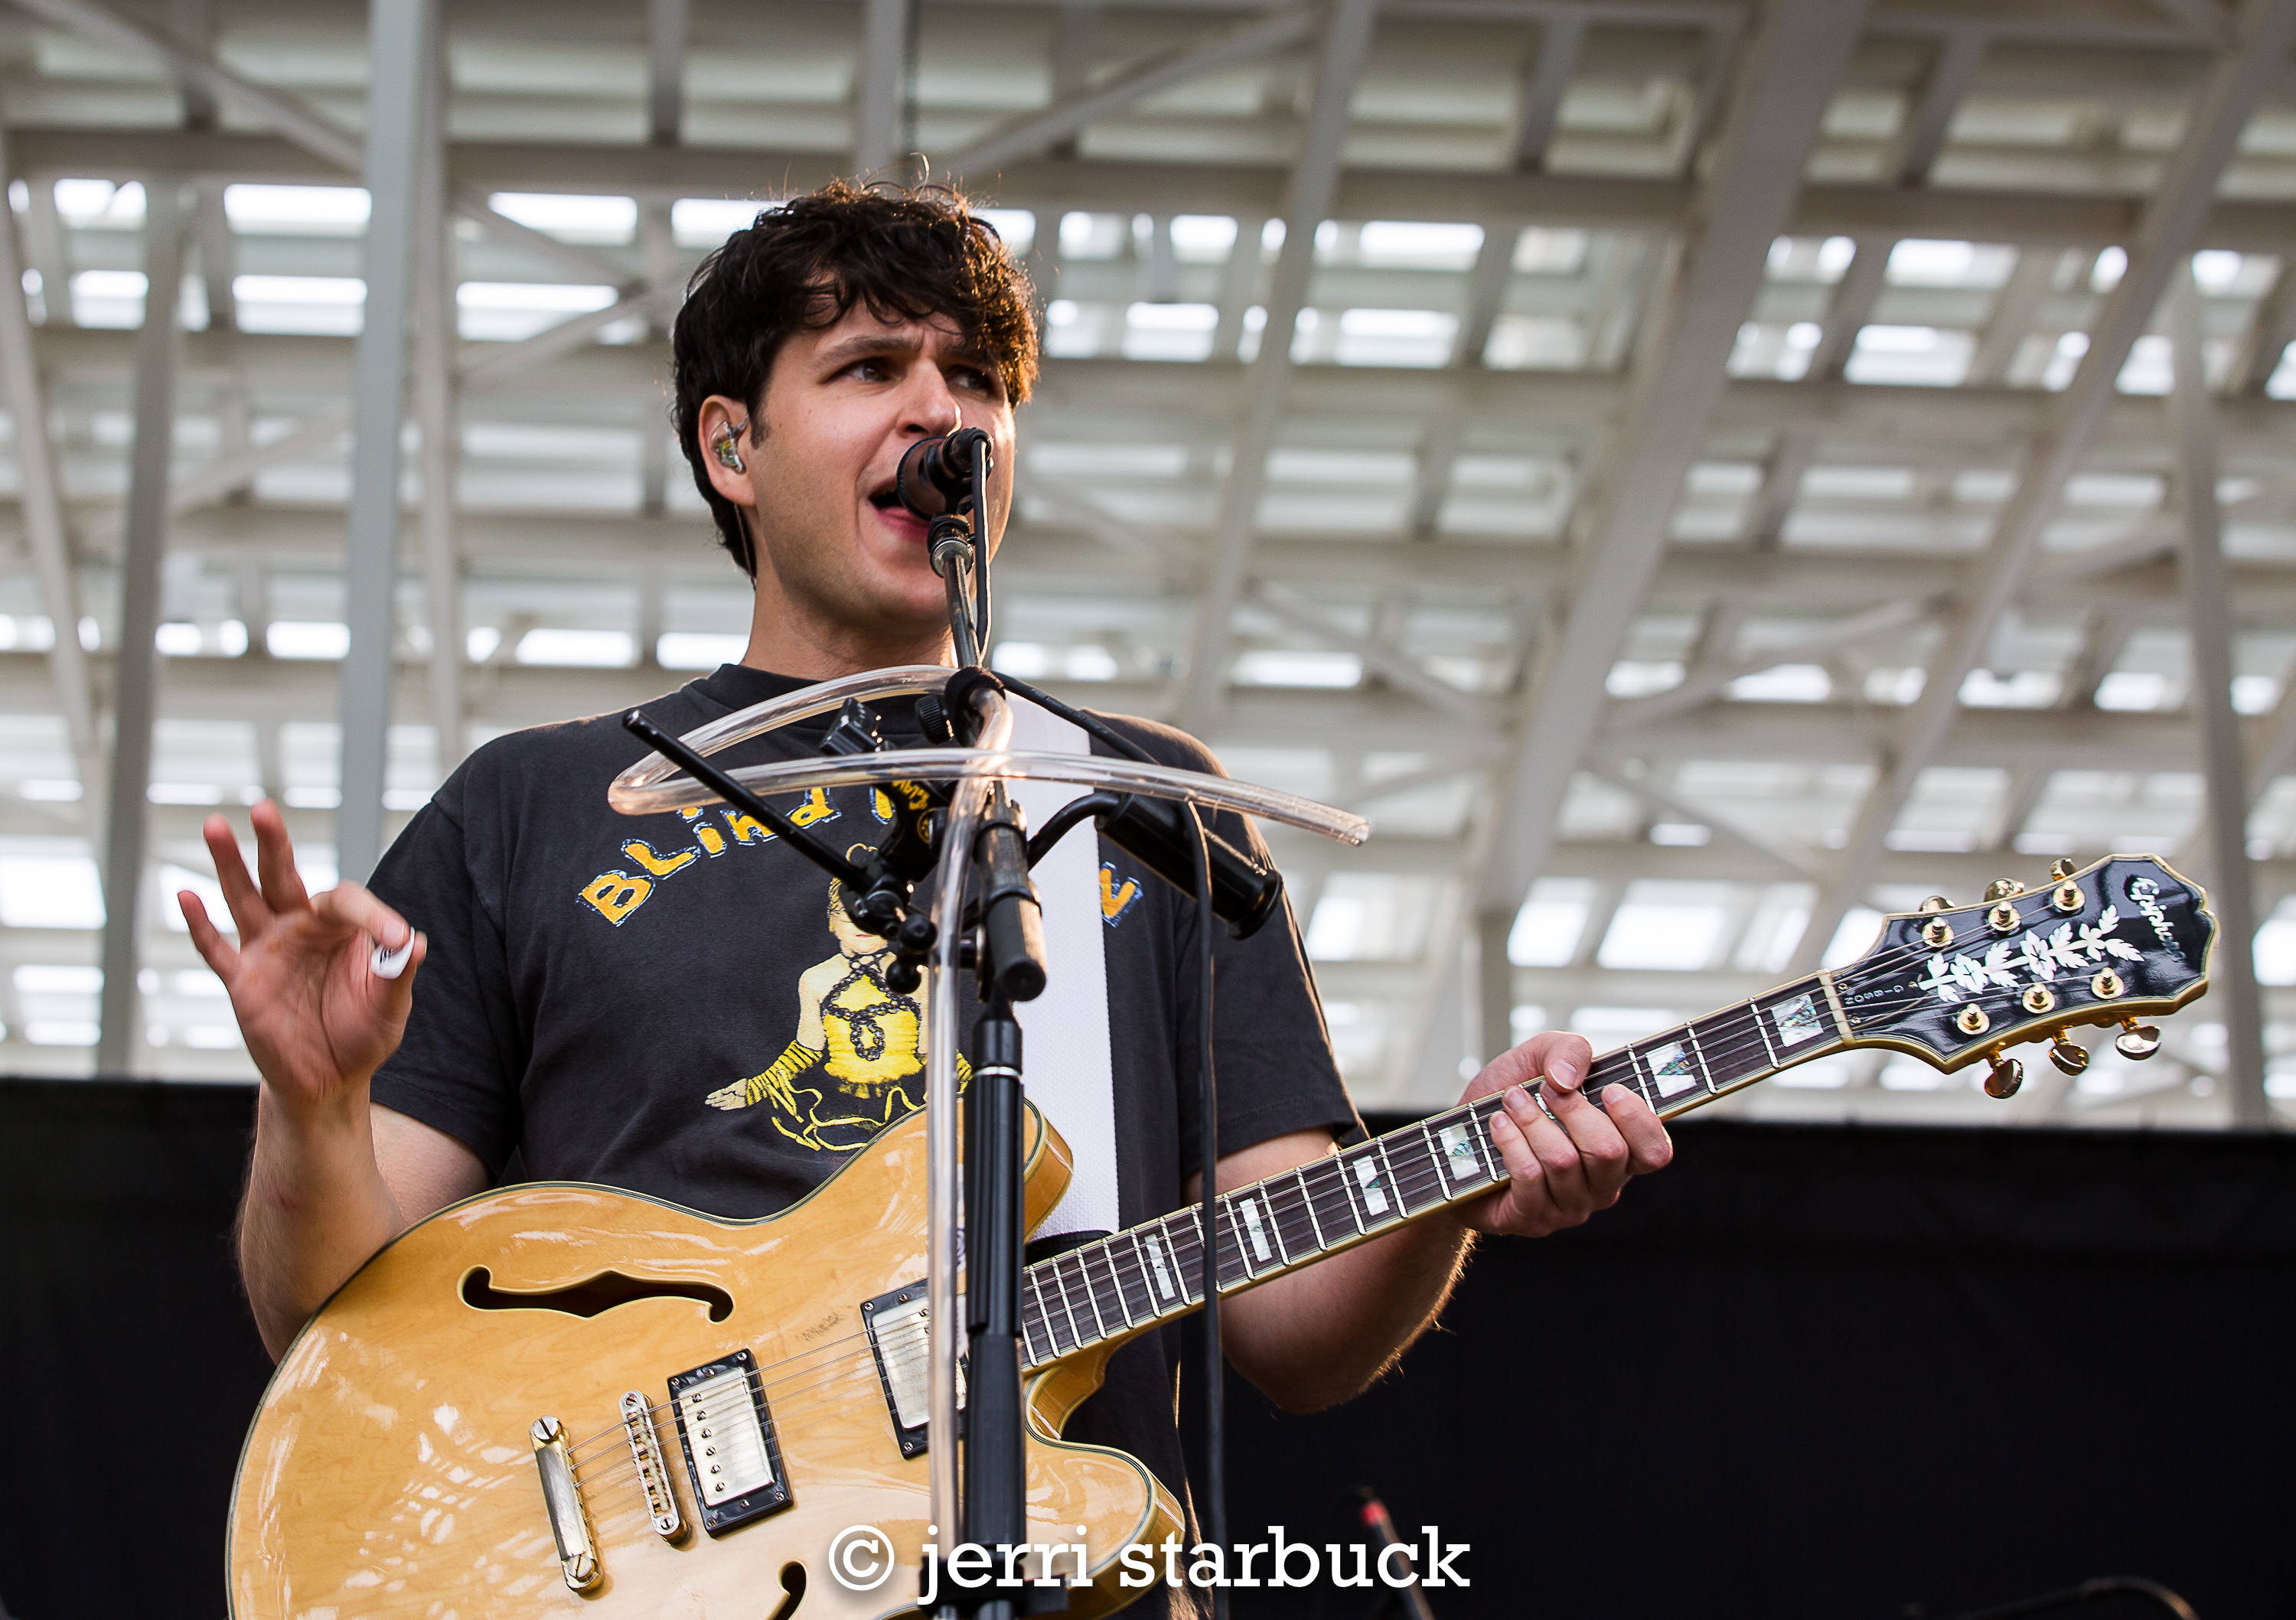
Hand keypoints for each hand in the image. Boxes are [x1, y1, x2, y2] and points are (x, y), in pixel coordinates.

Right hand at [179, 800, 424, 1114]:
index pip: (348, 901)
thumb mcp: (390, 1008)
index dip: (374, 916)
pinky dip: (200, 925)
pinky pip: (215, 949)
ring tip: (215, 826)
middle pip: (283, 877)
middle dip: (274, 843)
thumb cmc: (363, 1036)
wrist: (330, 1081)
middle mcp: (300, 929)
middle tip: (263, 809)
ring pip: (244, 899)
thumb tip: (415, 940)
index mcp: (341, 930)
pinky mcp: (242, 981)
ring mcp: (267, 952)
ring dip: (229, 865)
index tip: (397, 940)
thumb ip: (398, 974)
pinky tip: (185, 896)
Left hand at [1455, 1030, 1672, 1238]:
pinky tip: (1498, 1124)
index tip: (1608, 1090)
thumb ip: (1567, 1050)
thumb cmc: (1510, 1099)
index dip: (1639, 1120)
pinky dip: (1511, 1141)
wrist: (1459, 1141)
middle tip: (1543, 1088)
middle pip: (1607, 1151)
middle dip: (1572, 1109)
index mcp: (1620, 1151)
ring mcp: (1569, 1207)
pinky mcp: (1532, 1218)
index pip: (1655, 1151)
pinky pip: (1529, 1177)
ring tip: (1511, 1101)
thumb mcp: (1537, 1059)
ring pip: (1562, 1161)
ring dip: (1532, 1121)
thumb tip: (1568, 1077)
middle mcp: (1601, 1185)